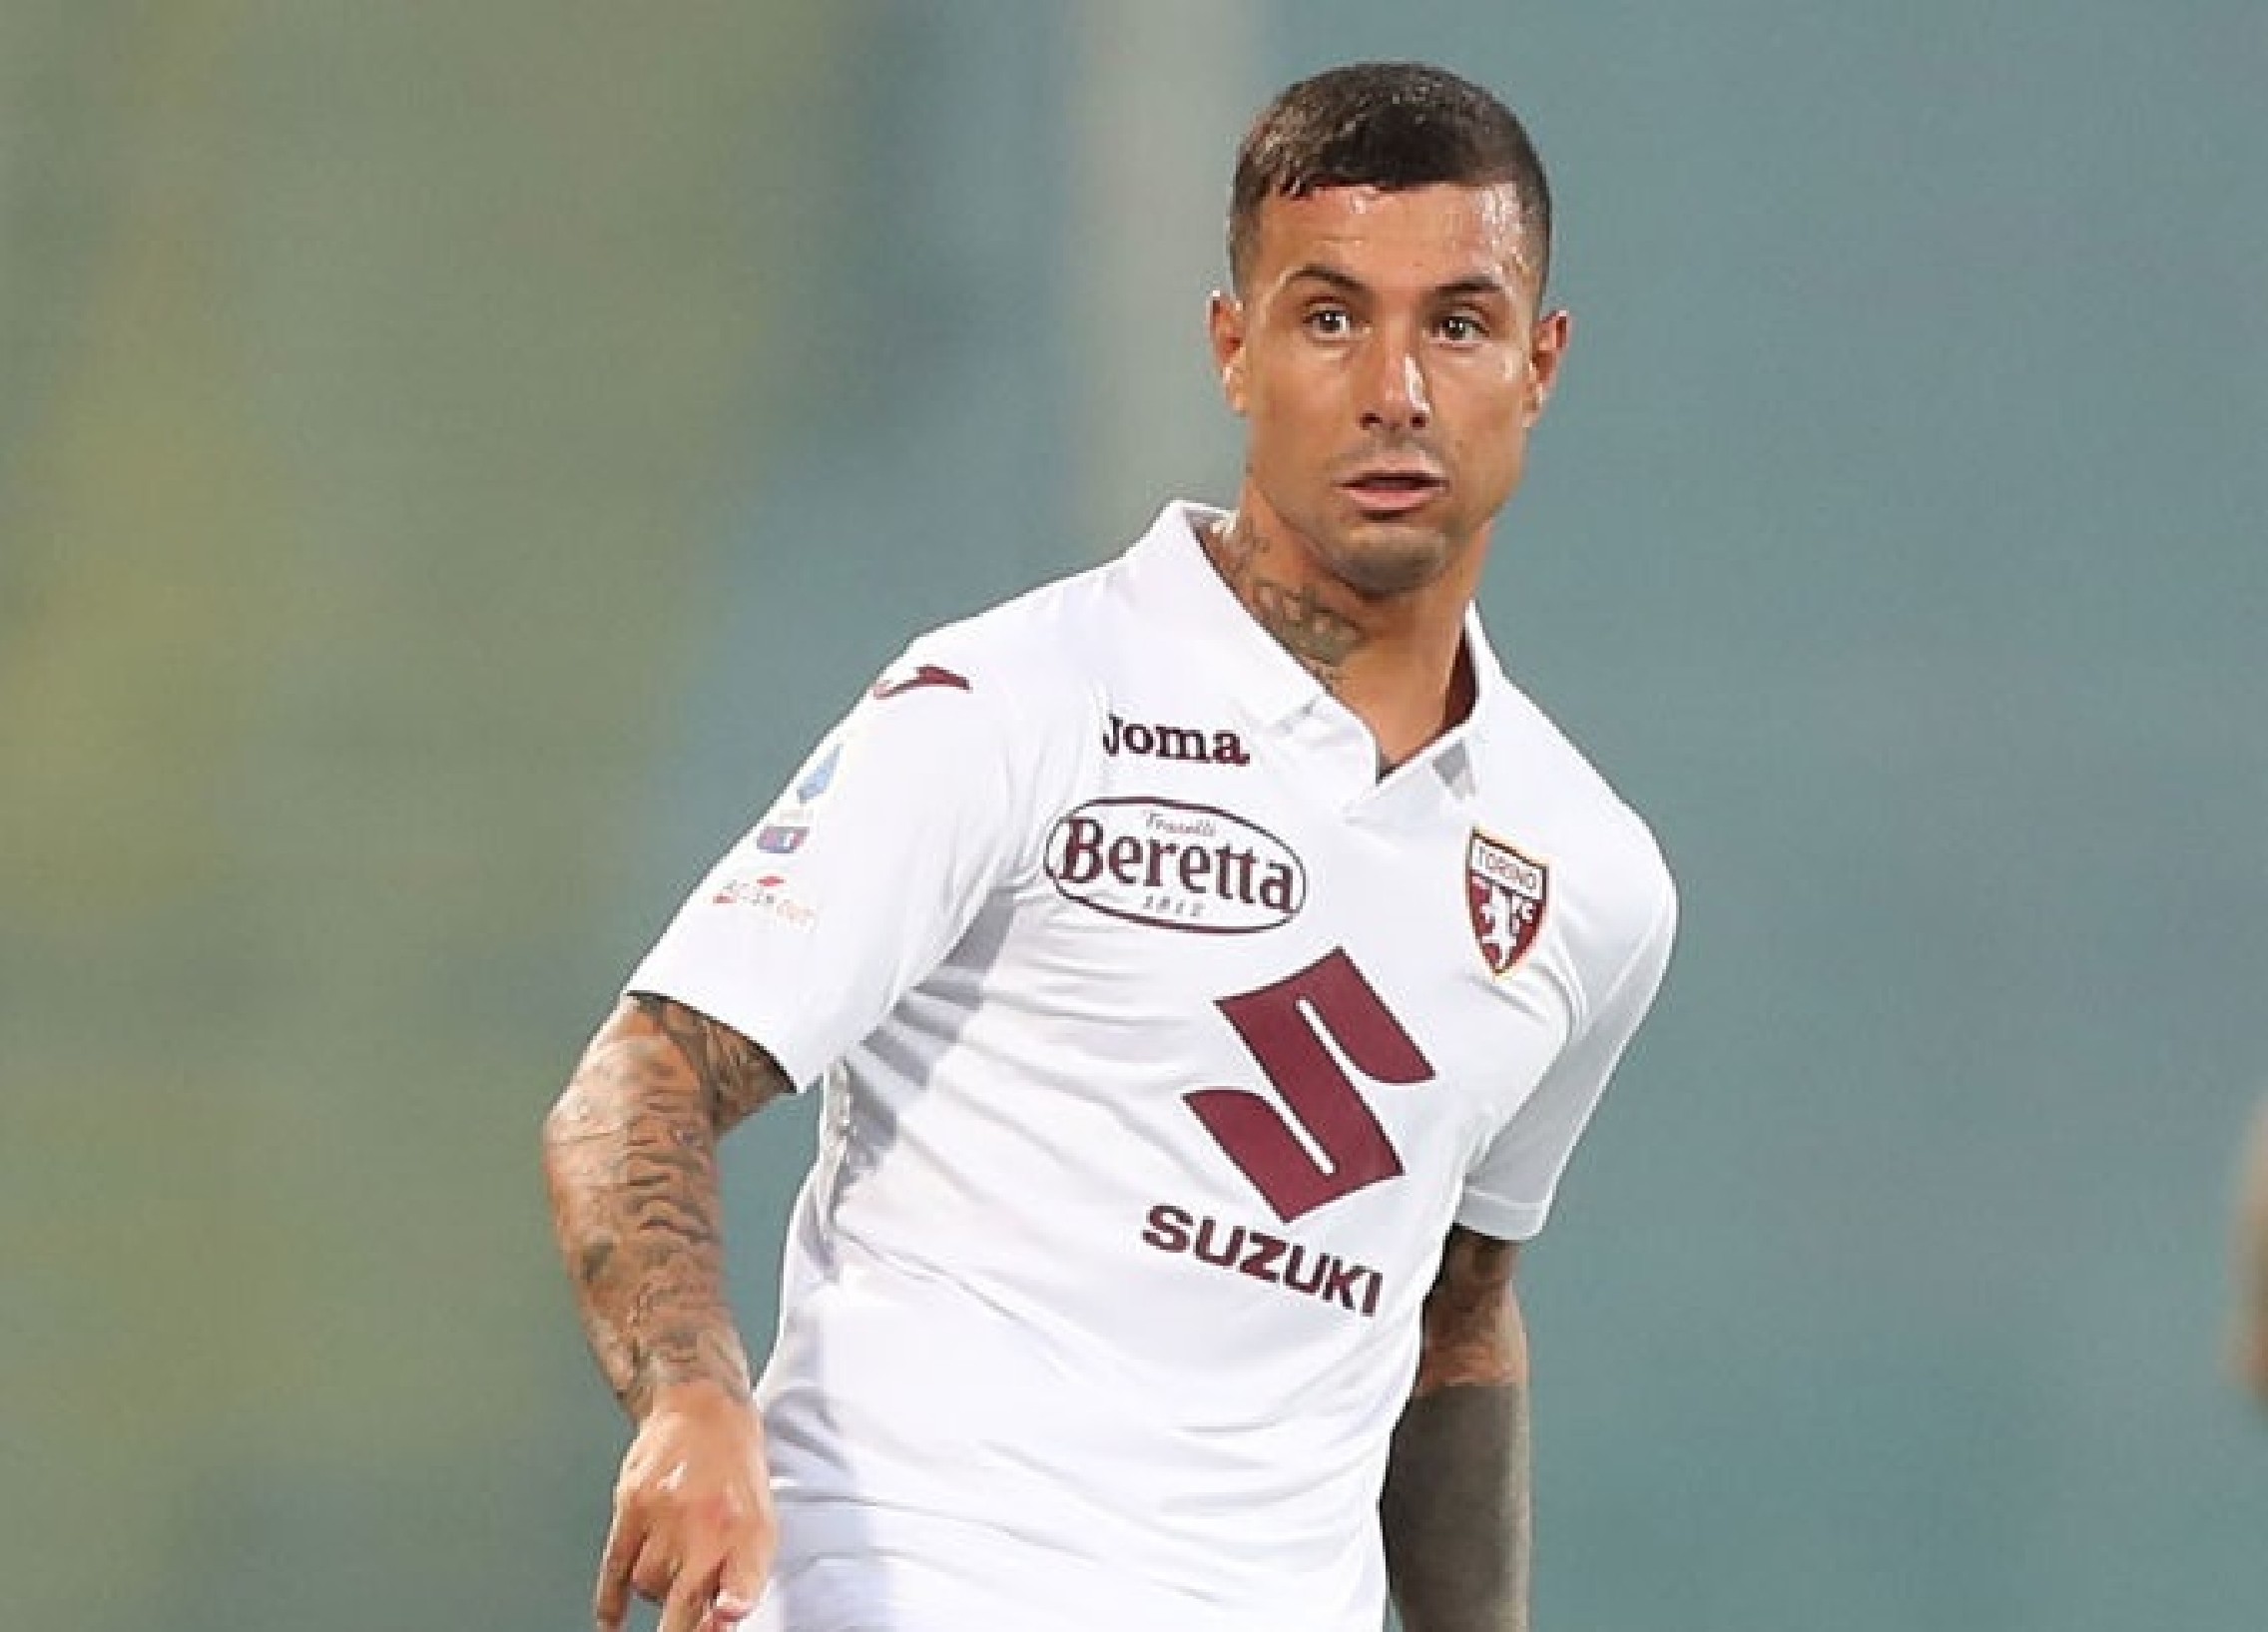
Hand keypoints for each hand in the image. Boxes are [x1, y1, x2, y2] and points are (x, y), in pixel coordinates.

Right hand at [596, 1381, 777, 1631]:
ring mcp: (665, 1514)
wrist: (704, 1411)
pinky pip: (614, 1567)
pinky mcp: (631, 1504)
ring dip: (657, 1591)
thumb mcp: (761, 1522)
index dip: (727, 1612)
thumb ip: (747, 1576)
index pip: (739, 1591)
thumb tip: (727, 1621)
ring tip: (671, 1568)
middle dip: (682, 1627)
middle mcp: (708, 1522)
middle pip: (685, 1602)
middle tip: (683, 1629)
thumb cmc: (735, 1472)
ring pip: (648, 1585)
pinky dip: (611, 1601)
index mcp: (748, 1529)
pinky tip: (613, 1622)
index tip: (720, 1619)